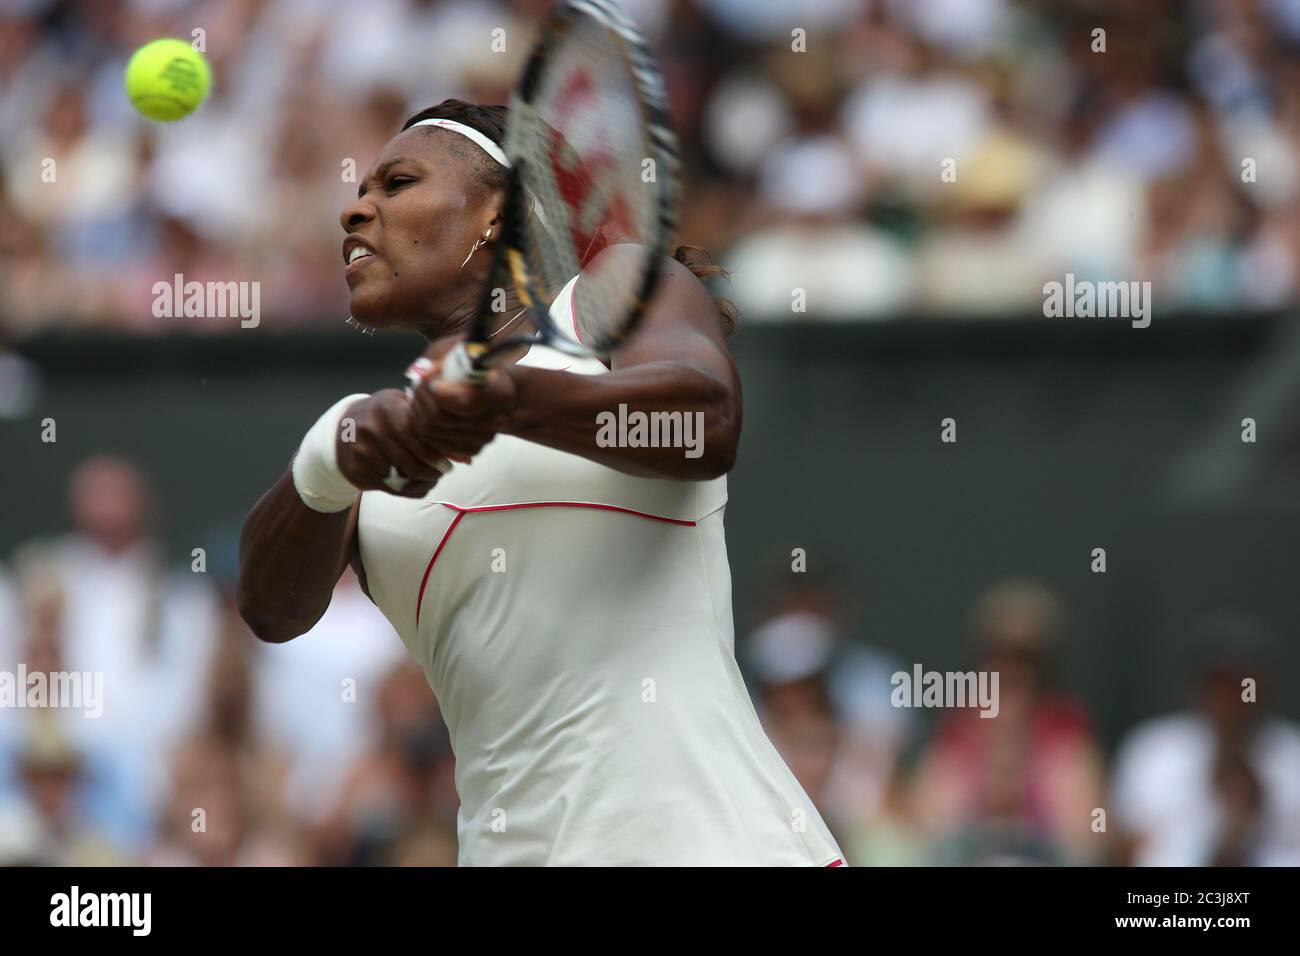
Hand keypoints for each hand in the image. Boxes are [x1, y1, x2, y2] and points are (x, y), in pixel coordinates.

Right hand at [334, 390, 449, 497]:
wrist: (344, 428)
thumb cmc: (385, 416)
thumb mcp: (403, 406)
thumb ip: (429, 425)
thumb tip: (465, 456)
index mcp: (388, 409)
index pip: (420, 440)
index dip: (437, 455)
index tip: (448, 463)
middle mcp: (372, 429)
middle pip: (412, 464)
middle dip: (432, 473)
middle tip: (441, 472)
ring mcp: (361, 452)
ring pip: (401, 479)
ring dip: (420, 482)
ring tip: (428, 477)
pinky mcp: (356, 471)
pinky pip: (389, 489)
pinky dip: (405, 489)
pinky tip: (410, 483)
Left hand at [405, 341, 518, 462]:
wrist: (505, 397)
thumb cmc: (485, 370)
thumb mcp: (472, 354)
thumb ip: (449, 359)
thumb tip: (422, 371)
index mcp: (499, 393)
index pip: (462, 402)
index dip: (436, 390)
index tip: (429, 377)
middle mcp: (493, 421)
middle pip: (438, 418)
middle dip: (420, 398)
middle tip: (418, 384)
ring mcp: (481, 439)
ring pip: (430, 430)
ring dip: (417, 411)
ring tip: (419, 395)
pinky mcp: (470, 449)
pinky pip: (433, 442)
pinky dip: (422, 425)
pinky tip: (425, 410)